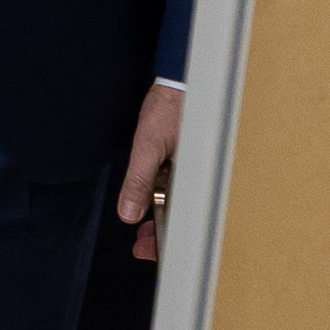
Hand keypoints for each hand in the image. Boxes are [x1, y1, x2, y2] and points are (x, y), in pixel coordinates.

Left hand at [116, 80, 183, 263]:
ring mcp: (195, 172)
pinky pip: (178, 190)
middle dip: (162, 236)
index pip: (185, 224)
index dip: (166, 243)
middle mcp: (200, 179)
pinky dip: (164, 200)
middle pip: (183, 219)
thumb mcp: (150, 144)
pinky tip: (152, 204)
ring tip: (144, 233)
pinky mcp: (190, 163)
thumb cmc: (174, 106)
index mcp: (197, 180)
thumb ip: (140, 180)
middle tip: (141, 247)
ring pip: (180, 207)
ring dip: (162, 219)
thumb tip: (129, 214)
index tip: (147, 252)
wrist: (184, 78)